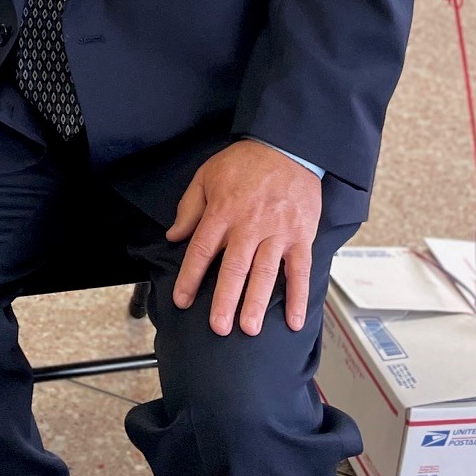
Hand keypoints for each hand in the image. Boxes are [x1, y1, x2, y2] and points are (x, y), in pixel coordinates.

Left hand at [168, 142, 321, 335]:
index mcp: (223, 210)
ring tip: (250, 329)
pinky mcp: (301, 235)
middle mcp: (249, 224)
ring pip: (265, 272)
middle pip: (234, 267)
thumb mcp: (206, 175)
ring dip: (258, 302)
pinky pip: (300, 270)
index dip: (191, 276)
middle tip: (219, 328)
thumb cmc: (244, 162)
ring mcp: (278, 232)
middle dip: (225, 299)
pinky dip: (299, 296)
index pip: (202, 249)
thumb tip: (174, 236)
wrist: (286, 146)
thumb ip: (189, 207)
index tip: (183, 300)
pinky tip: (295, 321)